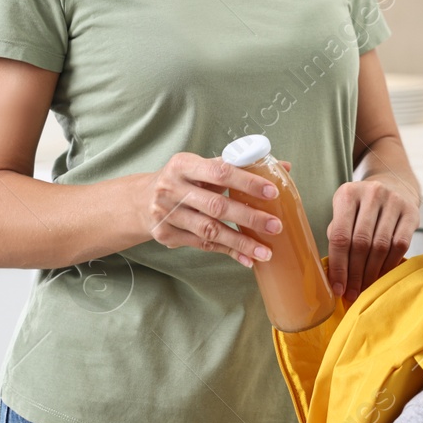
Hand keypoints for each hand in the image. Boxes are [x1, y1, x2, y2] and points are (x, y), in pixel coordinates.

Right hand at [141, 153, 283, 267]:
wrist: (140, 201)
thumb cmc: (182, 180)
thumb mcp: (201, 166)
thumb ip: (237, 165)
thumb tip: (282, 167)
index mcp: (183, 165)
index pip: (220, 171)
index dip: (247, 182)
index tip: (271, 192)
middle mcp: (172, 189)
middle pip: (216, 205)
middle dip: (249, 217)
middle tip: (275, 226)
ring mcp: (167, 214)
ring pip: (210, 230)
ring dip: (241, 242)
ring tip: (266, 251)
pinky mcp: (167, 235)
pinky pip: (203, 245)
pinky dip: (228, 252)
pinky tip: (247, 258)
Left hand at [326, 176, 419, 303]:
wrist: (394, 186)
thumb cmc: (362, 208)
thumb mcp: (344, 213)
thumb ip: (338, 236)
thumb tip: (334, 275)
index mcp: (347, 194)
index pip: (340, 235)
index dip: (338, 265)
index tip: (337, 287)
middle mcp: (371, 193)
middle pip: (360, 242)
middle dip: (354, 273)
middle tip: (351, 294)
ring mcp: (394, 201)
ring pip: (381, 245)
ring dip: (371, 273)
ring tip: (364, 289)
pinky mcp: (411, 211)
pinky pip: (400, 245)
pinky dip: (389, 265)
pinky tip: (381, 276)